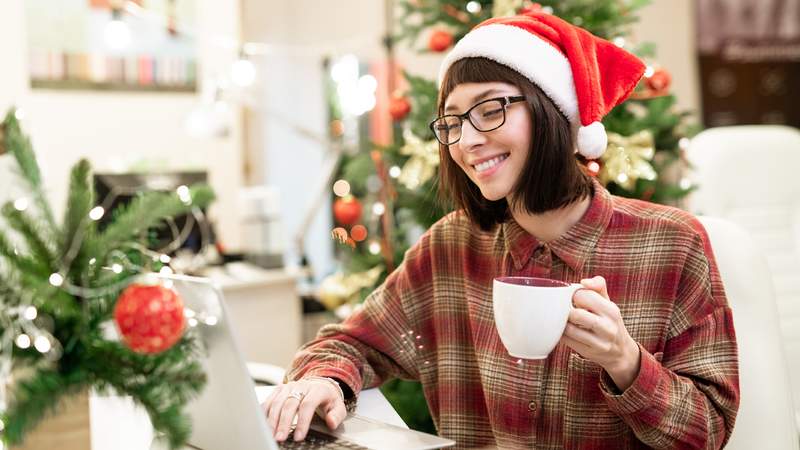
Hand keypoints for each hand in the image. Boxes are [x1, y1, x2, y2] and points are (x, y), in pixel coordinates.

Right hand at [262, 378, 346, 441]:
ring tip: (270, 434)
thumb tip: (331, 423)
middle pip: (289, 404)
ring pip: (277, 402)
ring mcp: (288, 387)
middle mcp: (301, 386)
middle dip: (283, 423)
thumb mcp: (338, 406)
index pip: (308, 405)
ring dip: (272, 420)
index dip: (302, 422)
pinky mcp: (278, 389)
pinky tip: (262, 424)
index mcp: (317, 390)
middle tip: (280, 438)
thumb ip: (336, 415)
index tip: (298, 437)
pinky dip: (264, 413)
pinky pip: (269, 400)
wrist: (319, 384)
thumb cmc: (327, 399)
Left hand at [561, 276, 640, 390]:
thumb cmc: (609, 321)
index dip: (574, 295)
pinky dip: (562, 334)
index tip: (574, 299)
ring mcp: (599, 343)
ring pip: (570, 329)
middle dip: (567, 310)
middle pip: (577, 314)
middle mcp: (608, 327)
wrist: (621, 352)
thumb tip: (584, 282)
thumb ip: (598, 286)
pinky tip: (565, 330)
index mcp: (612, 311)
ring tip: (566, 319)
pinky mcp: (588, 353)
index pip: (585, 296)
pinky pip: (567, 341)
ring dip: (563, 323)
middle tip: (567, 310)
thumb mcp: (608, 303)